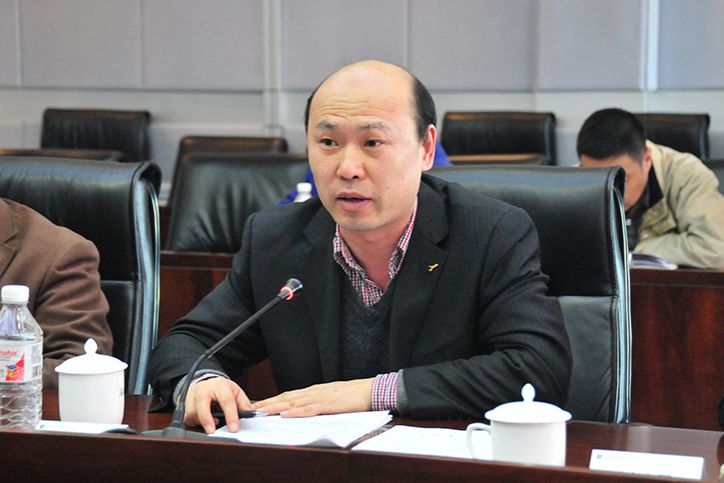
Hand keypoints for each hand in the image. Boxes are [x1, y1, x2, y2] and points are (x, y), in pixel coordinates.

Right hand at [184, 377, 252, 433]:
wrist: (204, 383)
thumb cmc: (220, 389)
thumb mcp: (234, 392)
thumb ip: (244, 403)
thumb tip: (252, 414)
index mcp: (219, 385)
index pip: (226, 400)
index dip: (231, 415)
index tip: (234, 428)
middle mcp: (203, 389)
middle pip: (201, 403)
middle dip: (206, 418)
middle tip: (212, 431)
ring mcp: (192, 398)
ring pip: (192, 413)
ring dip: (202, 423)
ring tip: (211, 427)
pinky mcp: (185, 407)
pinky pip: (187, 419)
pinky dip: (196, 425)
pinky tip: (204, 425)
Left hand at [252, 378, 373, 416]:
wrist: (368, 390)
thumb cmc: (352, 395)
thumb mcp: (331, 396)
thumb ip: (318, 401)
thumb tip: (305, 407)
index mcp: (314, 390)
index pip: (289, 395)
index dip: (273, 399)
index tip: (260, 404)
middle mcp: (314, 392)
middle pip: (287, 397)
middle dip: (269, 402)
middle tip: (254, 408)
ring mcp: (320, 398)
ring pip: (294, 403)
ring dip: (277, 407)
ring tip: (263, 411)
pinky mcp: (328, 405)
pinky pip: (309, 409)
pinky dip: (295, 412)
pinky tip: (286, 415)